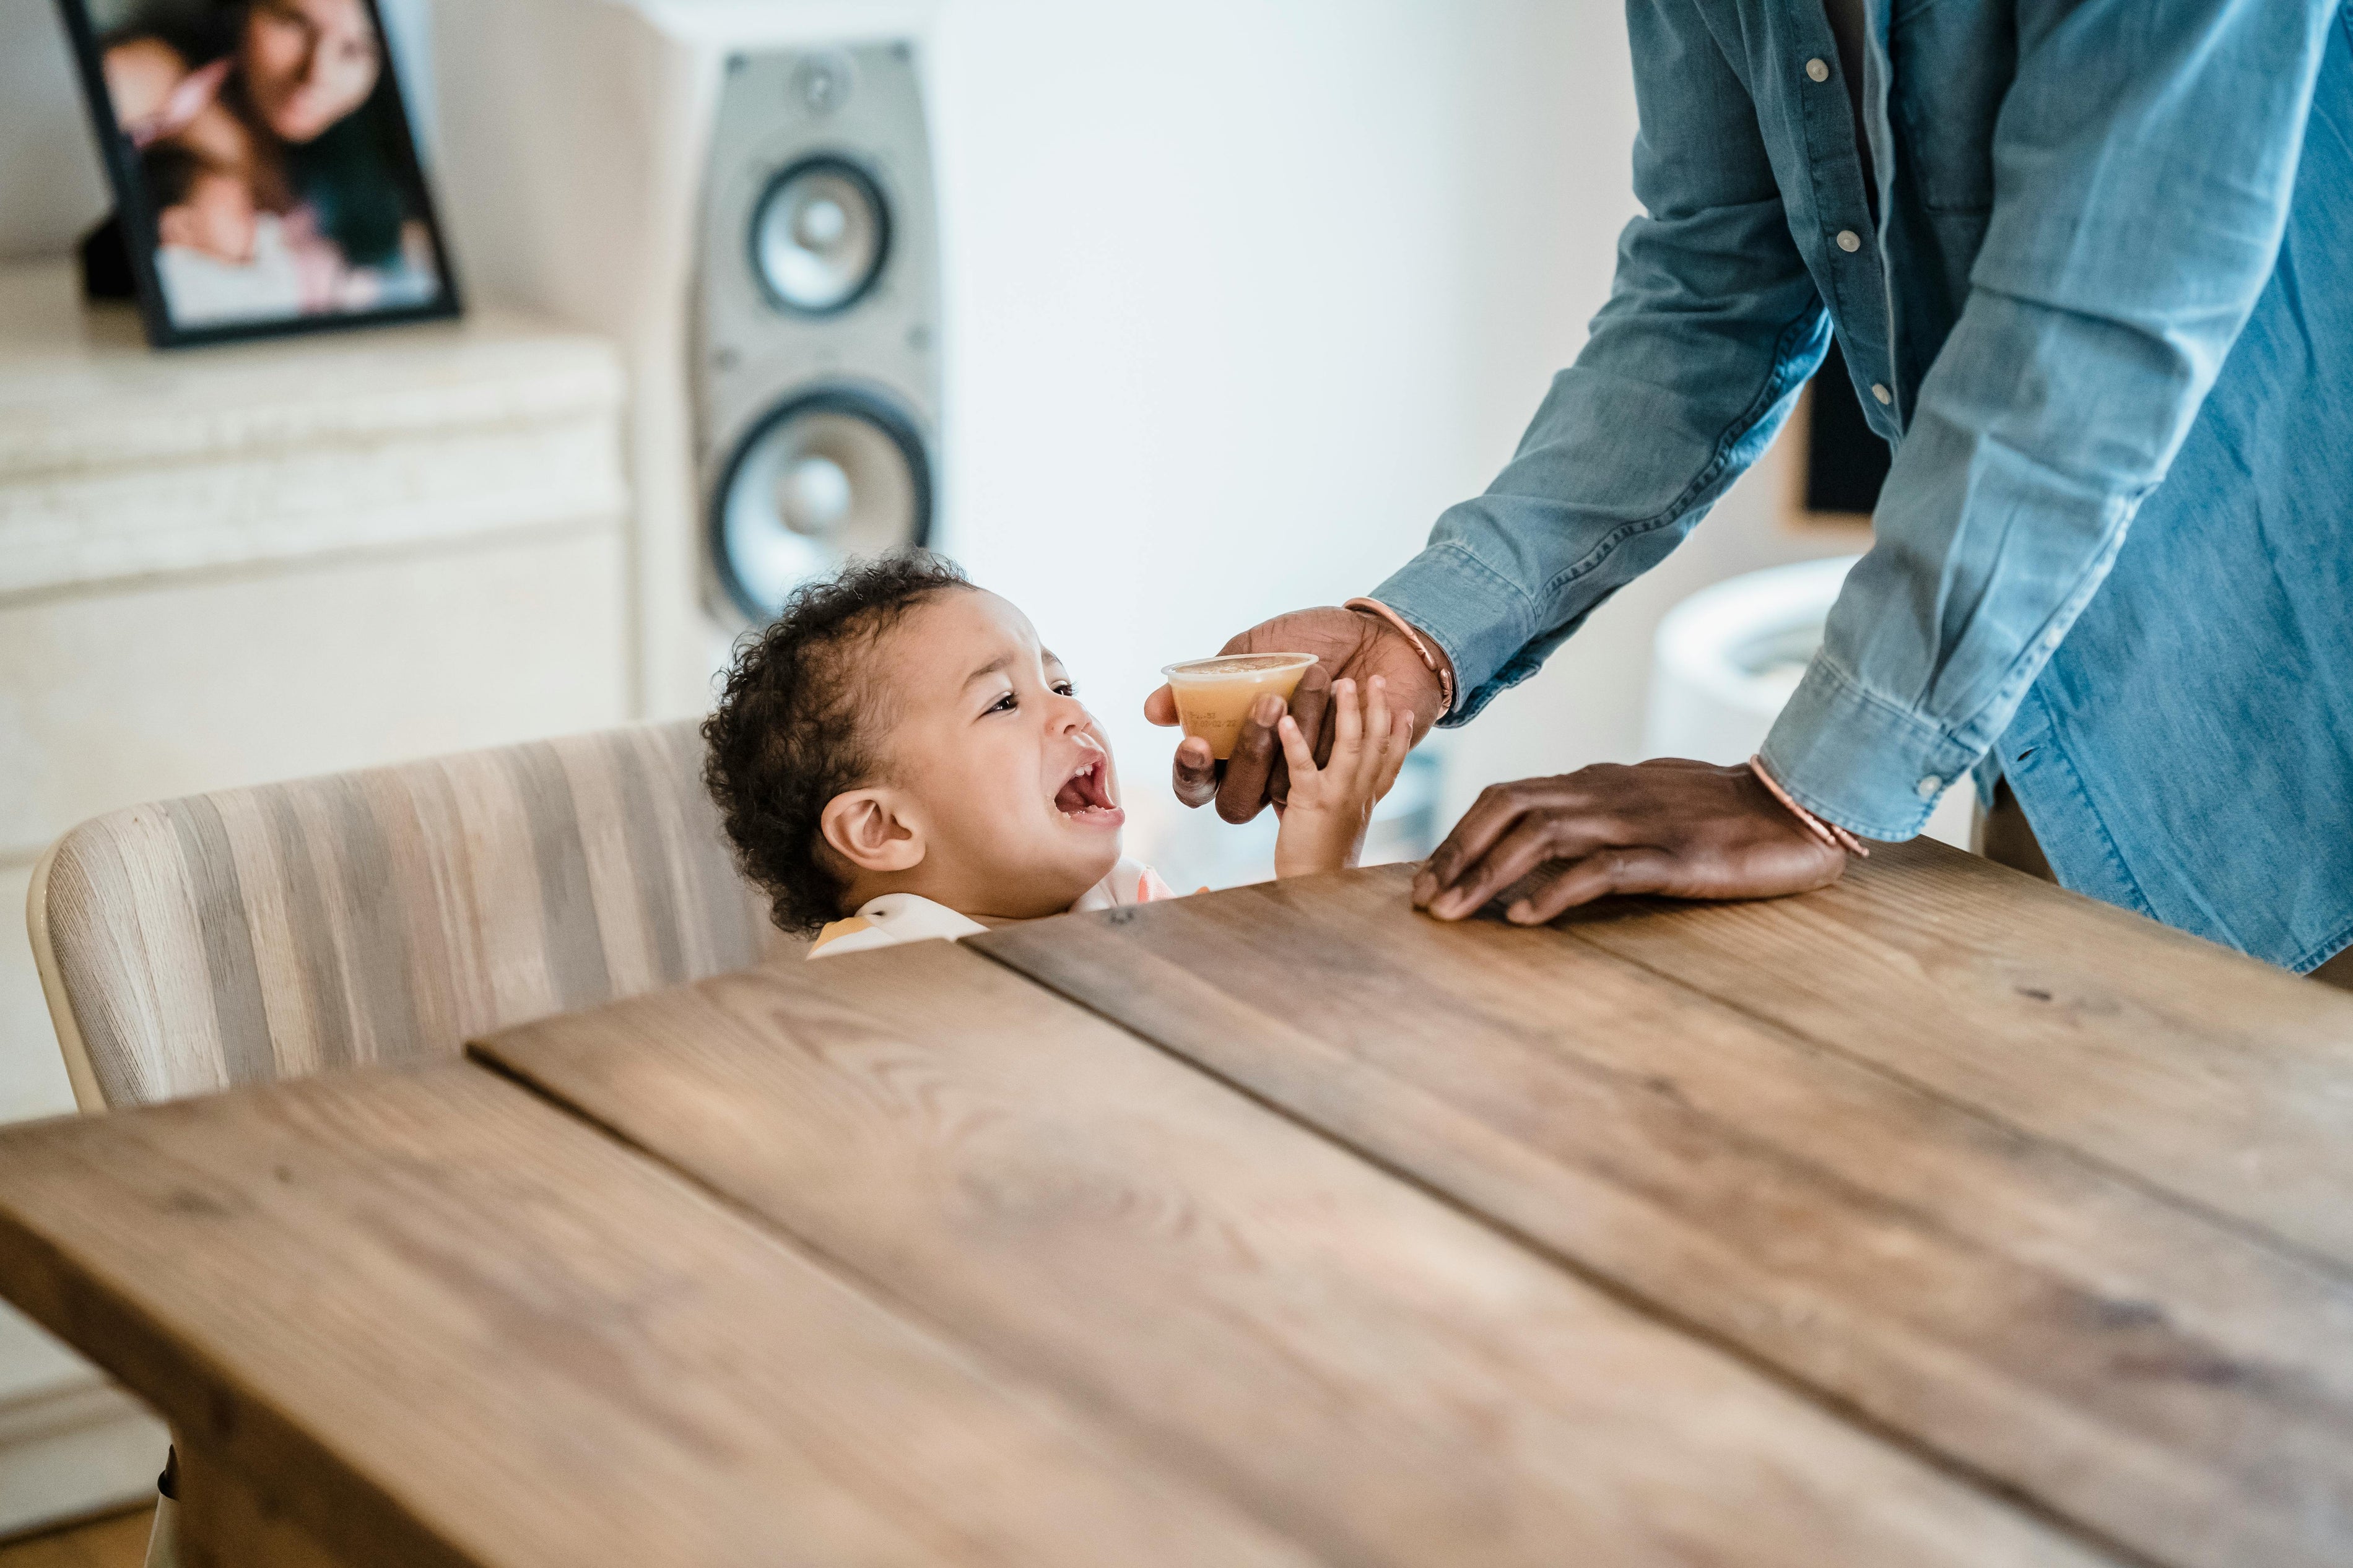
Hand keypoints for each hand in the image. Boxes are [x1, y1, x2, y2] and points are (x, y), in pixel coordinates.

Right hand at [1145, 606, 1445, 823]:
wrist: (1385, 636)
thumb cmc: (1315, 639)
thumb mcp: (1255, 650)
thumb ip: (1209, 679)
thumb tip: (1154, 711)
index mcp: (1230, 745)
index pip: (1196, 783)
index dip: (1191, 773)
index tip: (1197, 743)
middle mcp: (1265, 774)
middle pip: (1236, 798)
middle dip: (1250, 752)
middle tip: (1271, 702)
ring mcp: (1306, 782)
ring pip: (1285, 788)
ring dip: (1303, 729)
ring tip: (1321, 678)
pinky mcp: (1350, 781)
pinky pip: (1338, 778)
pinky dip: (1343, 730)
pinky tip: (1353, 693)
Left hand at [1272, 675, 1415, 876]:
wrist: (1316, 892)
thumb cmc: (1321, 864)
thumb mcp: (1340, 828)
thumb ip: (1339, 804)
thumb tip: (1326, 789)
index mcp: (1367, 800)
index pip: (1391, 763)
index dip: (1402, 736)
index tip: (1406, 711)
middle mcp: (1360, 794)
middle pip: (1377, 743)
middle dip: (1378, 708)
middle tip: (1374, 678)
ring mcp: (1339, 796)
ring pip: (1352, 745)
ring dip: (1349, 712)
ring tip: (1343, 683)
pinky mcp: (1312, 802)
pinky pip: (1304, 766)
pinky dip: (1295, 741)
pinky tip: (1286, 720)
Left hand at [1413, 759, 1849, 923]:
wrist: (1797, 807)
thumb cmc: (1718, 813)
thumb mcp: (1641, 806)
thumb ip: (1592, 817)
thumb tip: (1536, 848)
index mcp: (1594, 782)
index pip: (1505, 796)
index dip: (1458, 834)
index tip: (1425, 876)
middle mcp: (1605, 793)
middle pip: (1507, 809)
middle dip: (1456, 854)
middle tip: (1422, 901)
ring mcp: (1637, 821)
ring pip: (1540, 835)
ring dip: (1487, 873)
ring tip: (1453, 912)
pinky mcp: (1671, 855)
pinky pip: (1600, 868)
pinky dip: (1555, 891)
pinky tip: (1524, 917)